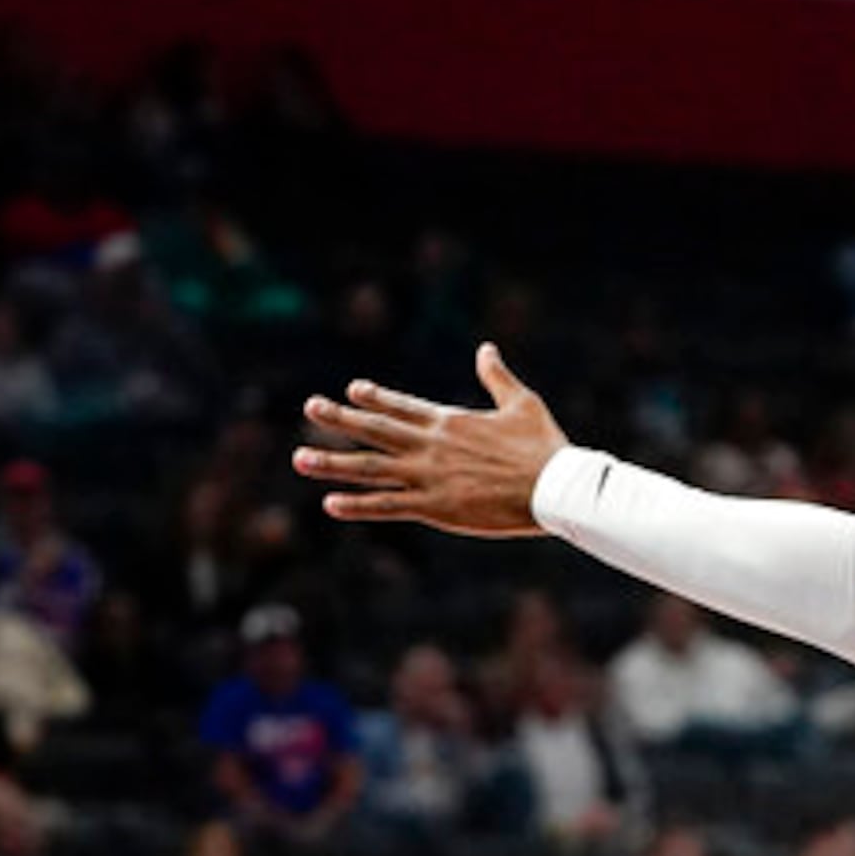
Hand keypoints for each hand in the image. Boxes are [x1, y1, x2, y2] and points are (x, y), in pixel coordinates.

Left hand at [296, 344, 566, 537]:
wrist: (554, 487)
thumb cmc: (544, 446)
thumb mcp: (522, 403)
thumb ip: (497, 377)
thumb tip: (486, 348)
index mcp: (449, 421)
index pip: (402, 406)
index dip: (375, 397)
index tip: (352, 390)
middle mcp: (430, 445)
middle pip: (375, 429)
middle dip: (338, 418)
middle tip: (309, 407)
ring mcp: (428, 476)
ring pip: (369, 468)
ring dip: (332, 462)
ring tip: (300, 459)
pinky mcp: (435, 507)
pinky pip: (387, 506)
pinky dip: (358, 505)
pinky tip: (330, 504)